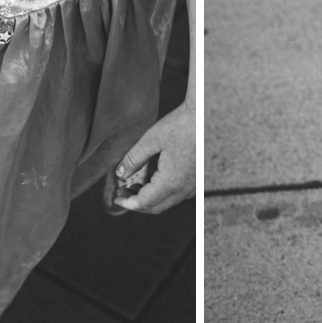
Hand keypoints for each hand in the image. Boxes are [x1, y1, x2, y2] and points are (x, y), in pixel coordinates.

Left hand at [109, 98, 194, 214]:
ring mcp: (192, 185)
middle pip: (156, 207)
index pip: (144, 202)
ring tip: (134, 186)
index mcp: (171, 181)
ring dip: (149, 199)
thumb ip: (133, 159)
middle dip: (136, 203)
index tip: (116, 198)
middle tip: (122, 192)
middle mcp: (184, 188)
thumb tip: (120, 174)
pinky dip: (161, 193)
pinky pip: (176, 194)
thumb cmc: (180, 125)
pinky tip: (152, 181)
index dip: (127, 203)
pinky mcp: (196, 179)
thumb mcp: (150, 140)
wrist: (205, 115)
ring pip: (166, 202)